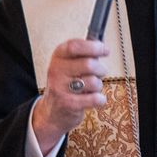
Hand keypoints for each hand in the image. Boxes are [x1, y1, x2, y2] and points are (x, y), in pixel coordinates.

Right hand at [31, 38, 109, 154]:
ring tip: (91, 88)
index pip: (75, 46)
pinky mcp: (68, 104)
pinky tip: (94, 99)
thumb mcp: (68, 64)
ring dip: (98, 86)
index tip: (105, 50)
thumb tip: (101, 45)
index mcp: (58, 57)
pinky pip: (95, 98)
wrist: (52, 111)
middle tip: (99, 73)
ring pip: (94, 82)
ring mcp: (61, 88)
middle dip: (101, 69)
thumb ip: (83, 55)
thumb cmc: (66, 84)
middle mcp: (56, 70)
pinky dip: (100, 99)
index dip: (94, 47)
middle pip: (89, 64)